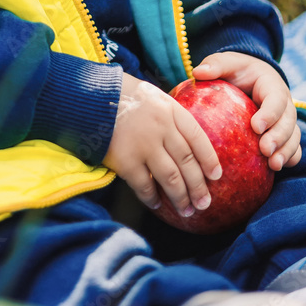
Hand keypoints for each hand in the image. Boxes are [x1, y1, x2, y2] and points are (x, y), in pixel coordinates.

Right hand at [102, 73, 221, 217]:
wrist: (89, 96)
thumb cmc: (121, 95)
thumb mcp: (152, 96)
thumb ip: (169, 115)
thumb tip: (186, 140)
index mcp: (170, 109)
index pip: (198, 137)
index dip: (209, 159)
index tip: (216, 176)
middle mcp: (161, 127)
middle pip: (187, 162)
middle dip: (198, 186)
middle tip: (204, 203)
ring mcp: (143, 144)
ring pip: (171, 177)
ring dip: (180, 197)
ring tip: (186, 211)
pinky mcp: (125, 159)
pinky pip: (144, 185)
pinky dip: (152, 198)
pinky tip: (157, 205)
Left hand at [193, 52, 301, 170]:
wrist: (250, 77)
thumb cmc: (237, 71)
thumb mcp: (227, 63)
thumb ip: (215, 65)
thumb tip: (197, 73)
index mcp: (272, 85)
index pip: (275, 99)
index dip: (269, 114)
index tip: (256, 126)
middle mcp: (284, 104)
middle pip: (288, 122)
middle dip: (279, 137)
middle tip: (265, 150)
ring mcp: (285, 120)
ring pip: (293, 137)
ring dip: (285, 151)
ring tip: (273, 165)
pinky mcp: (283, 134)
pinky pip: (292, 147)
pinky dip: (288, 157)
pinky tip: (275, 168)